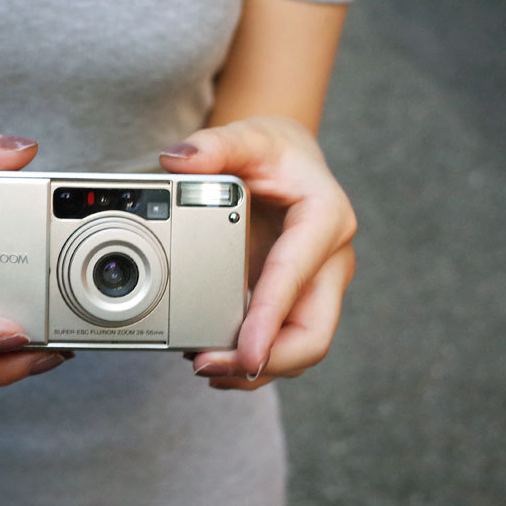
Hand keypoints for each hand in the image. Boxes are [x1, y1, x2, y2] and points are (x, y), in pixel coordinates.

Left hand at [160, 116, 355, 389]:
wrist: (286, 163)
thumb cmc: (272, 151)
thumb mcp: (247, 136)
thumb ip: (213, 145)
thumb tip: (176, 159)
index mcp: (325, 219)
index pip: (296, 277)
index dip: (270, 319)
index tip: (246, 354)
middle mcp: (329, 261)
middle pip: (313, 334)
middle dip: (265, 360)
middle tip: (208, 367)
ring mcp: (315, 287)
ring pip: (298, 348)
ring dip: (256, 368)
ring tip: (204, 368)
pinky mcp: (295, 302)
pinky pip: (282, 343)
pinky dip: (251, 360)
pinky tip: (217, 364)